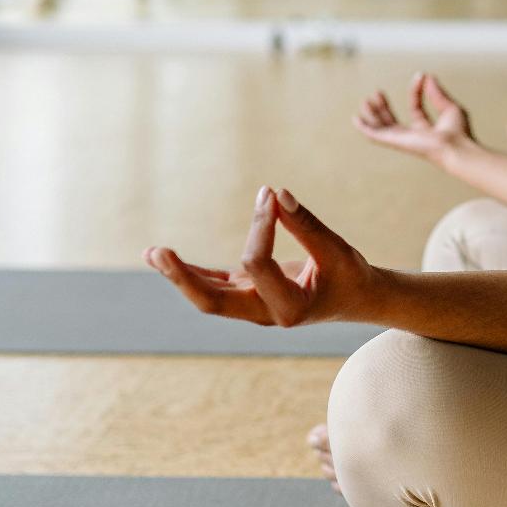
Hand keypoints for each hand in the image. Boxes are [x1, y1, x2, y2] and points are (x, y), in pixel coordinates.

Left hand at [142, 186, 372, 327]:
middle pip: (212, 302)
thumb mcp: (335, 249)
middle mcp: (264, 314)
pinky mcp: (247, 296)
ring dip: (179, 275)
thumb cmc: (349, 275)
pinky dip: (191, 272)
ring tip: (151, 252)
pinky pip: (213, 286)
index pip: (258, 265)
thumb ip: (306, 225)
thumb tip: (276, 192)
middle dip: (183, 278)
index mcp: (290, 309)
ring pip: (207, 297)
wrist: (355, 299)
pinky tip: (163, 258)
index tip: (270, 194)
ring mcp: (252, 308)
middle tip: (159, 252)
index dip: (261, 226)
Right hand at [353, 72, 474, 163]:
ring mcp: (403, 140)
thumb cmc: (459, 133)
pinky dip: (364, 127)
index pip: (415, 107)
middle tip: (378, 92)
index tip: (421, 76)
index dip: (415, 91)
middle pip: (392, 121)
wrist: (456, 146)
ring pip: (382, 127)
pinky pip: (375, 135)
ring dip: (373, 114)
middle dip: (384, 107)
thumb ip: (437, 93)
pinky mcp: (395, 141)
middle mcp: (413, 136)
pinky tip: (356, 118)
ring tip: (367, 99)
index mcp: (426, 130)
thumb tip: (428, 77)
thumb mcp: (450, 107)